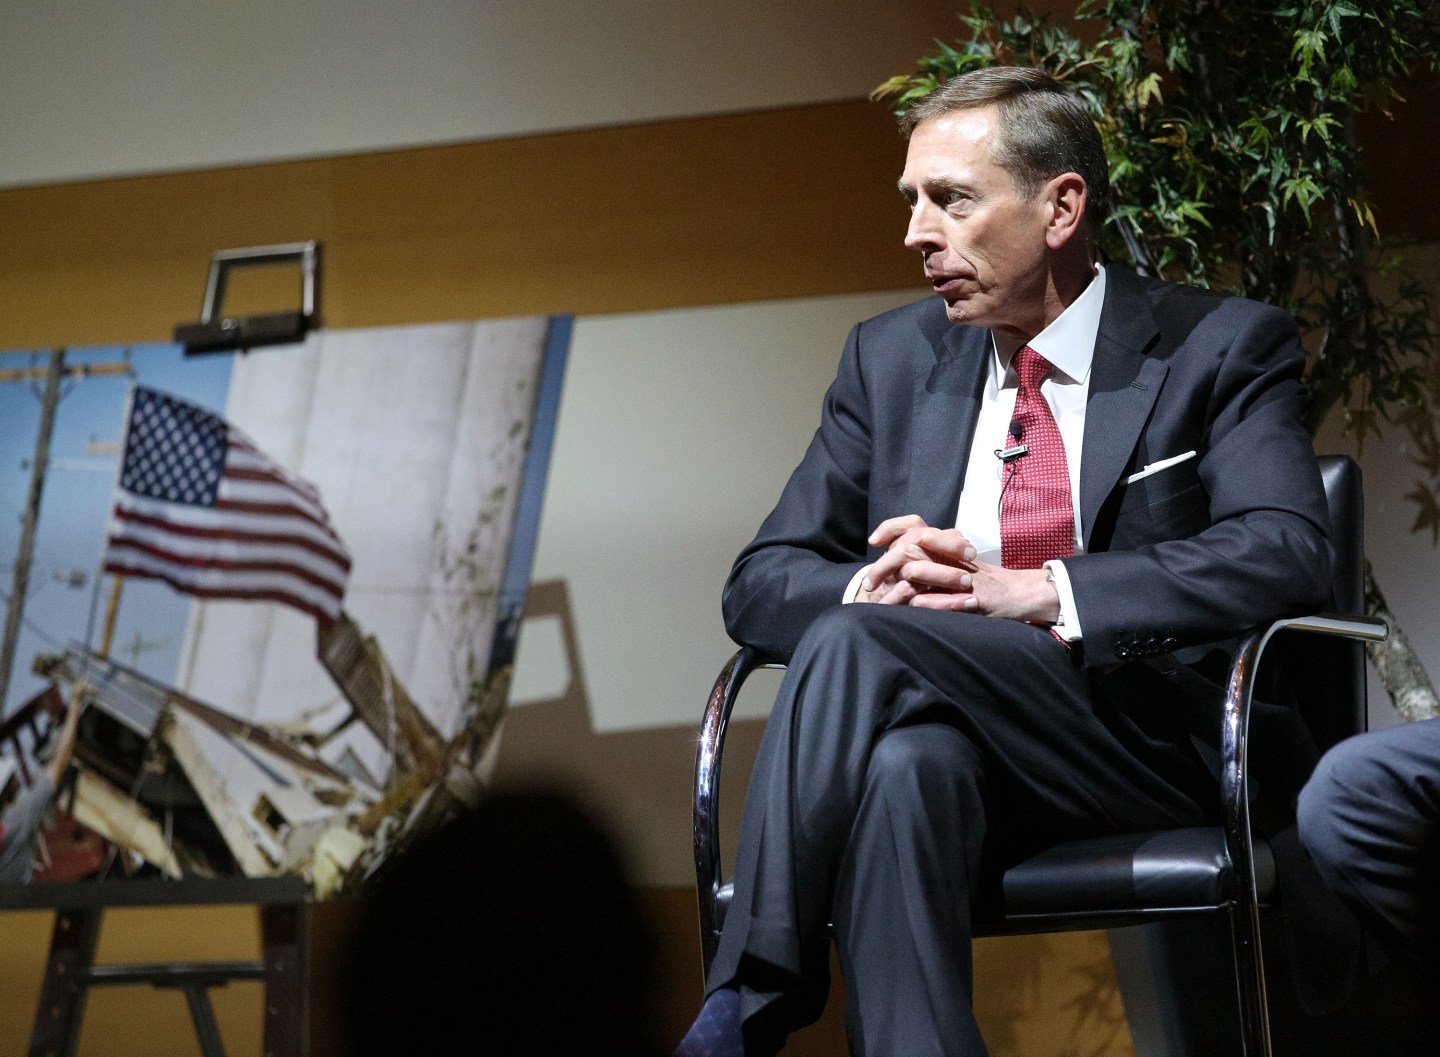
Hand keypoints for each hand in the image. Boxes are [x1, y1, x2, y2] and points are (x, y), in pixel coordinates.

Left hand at [862, 517, 1060, 623]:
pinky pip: (947, 596)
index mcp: (946, 546)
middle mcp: (952, 555)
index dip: (892, 527)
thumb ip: (928, 565)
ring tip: (883, 600)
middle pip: (910, 547)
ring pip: (923, 569)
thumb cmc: (982, 585)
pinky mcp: (976, 596)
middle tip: (869, 585)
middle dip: (884, 566)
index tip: (874, 540)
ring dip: (900, 585)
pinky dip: (928, 601)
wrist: (1019, 594)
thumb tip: (894, 568)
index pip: (915, 525)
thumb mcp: (952, 569)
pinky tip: (914, 605)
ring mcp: (963, 575)